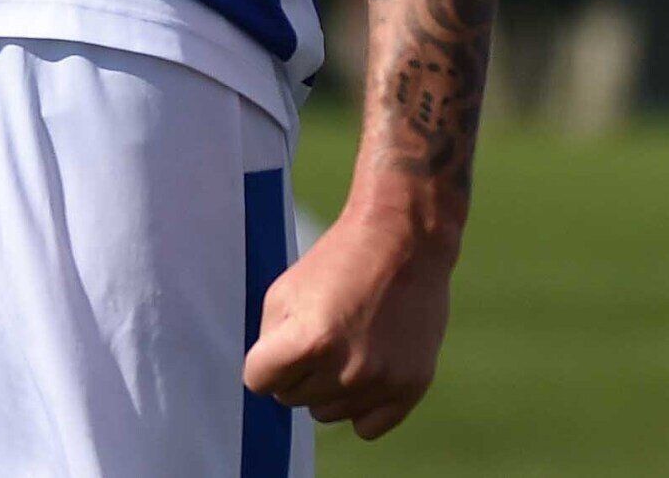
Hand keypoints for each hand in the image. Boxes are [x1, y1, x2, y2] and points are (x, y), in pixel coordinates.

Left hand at [243, 201, 455, 439]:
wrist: (404, 240)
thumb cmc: (338, 261)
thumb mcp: (285, 290)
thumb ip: (269, 342)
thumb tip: (269, 384)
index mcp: (310, 340)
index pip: (259, 381)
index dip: (266, 359)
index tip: (283, 337)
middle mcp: (347, 369)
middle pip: (291, 398)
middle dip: (297, 369)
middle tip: (322, 329)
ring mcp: (381, 383)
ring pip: (326, 414)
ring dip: (327, 386)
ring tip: (346, 341)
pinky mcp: (410, 390)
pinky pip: (365, 427)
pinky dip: (360, 405)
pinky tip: (367, 367)